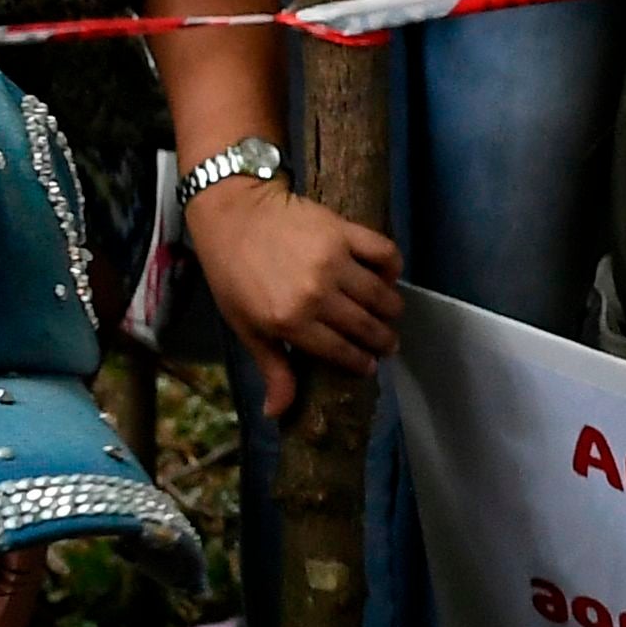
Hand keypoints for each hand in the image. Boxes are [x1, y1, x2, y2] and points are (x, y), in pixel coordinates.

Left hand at [183, 176, 401, 416]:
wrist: (232, 213)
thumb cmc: (233, 274)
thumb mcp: (246, 326)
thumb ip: (271, 367)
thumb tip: (277, 413)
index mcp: (290, 321)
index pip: (341, 351)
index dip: (361, 362)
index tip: (370, 365)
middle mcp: (316, 294)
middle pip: (366, 326)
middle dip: (382, 340)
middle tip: (387, 343)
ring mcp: (334, 261)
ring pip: (380, 294)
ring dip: (391, 309)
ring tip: (391, 314)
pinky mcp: (344, 231)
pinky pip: (383, 253)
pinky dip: (393, 266)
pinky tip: (389, 276)